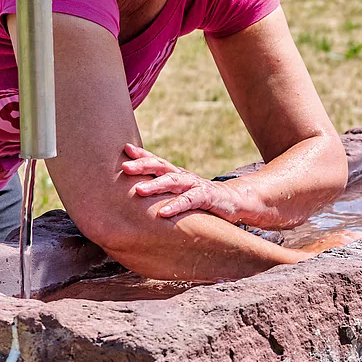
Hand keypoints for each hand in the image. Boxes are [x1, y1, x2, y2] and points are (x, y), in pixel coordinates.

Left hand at [122, 144, 291, 228]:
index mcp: (176, 174)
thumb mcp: (181, 193)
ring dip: (156, 184)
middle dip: (143, 165)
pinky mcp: (208, 197)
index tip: (125, 149)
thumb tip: (135, 195)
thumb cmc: (202, 199)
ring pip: (174, 182)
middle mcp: (184, 177)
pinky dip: (177, 205)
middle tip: (125, 167)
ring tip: (139, 190)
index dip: (142, 154)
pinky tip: (163, 213)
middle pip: (162, 167)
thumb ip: (163, 192)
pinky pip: (191, 200)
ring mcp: (196, 186)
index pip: (157, 161)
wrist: (236, 201)